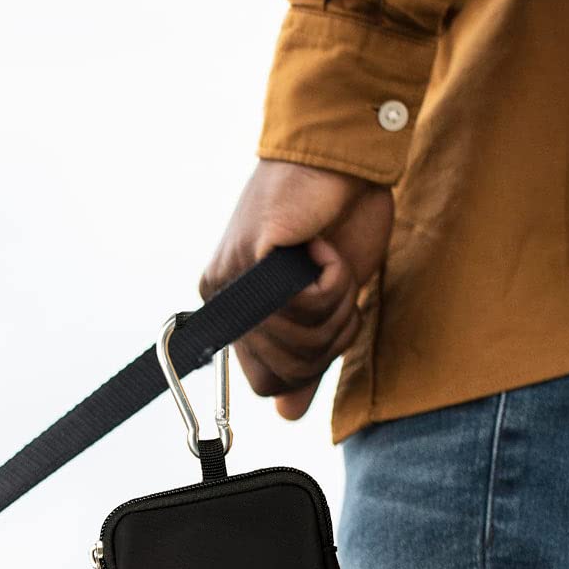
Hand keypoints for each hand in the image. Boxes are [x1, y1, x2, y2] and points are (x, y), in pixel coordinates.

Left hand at [201, 161, 394, 419]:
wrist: (345, 154)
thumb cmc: (339, 217)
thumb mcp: (330, 299)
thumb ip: (306, 353)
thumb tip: (287, 414)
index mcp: (237, 314)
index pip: (270, 384)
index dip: (314, 361)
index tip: (331, 311)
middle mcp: (223, 300)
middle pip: (290, 366)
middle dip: (332, 328)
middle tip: (333, 276)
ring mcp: (232, 280)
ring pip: (298, 339)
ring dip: (336, 301)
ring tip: (325, 256)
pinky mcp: (250, 259)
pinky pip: (303, 306)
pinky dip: (332, 279)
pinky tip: (319, 244)